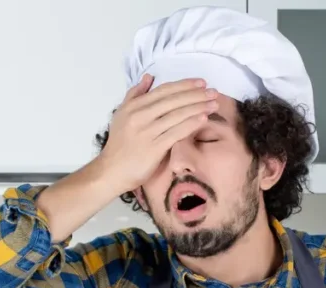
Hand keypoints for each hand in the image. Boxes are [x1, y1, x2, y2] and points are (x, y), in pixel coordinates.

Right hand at [96, 74, 218, 192]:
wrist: (111, 171)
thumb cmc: (119, 144)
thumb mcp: (121, 114)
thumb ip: (135, 94)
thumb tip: (148, 77)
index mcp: (134, 106)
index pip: (164, 91)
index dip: (184, 85)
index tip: (201, 82)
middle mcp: (140, 116)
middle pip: (173, 101)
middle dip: (196, 95)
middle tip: (214, 92)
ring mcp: (147, 132)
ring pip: (177, 115)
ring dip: (198, 107)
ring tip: (214, 104)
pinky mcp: (154, 148)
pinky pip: (176, 132)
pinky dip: (191, 124)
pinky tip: (203, 119)